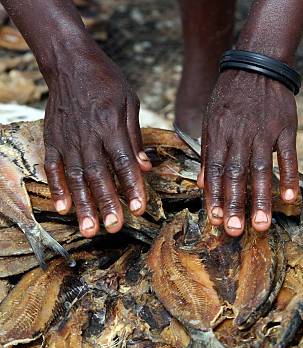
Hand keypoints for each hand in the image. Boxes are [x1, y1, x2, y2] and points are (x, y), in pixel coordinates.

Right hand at [43, 50, 150, 236]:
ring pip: (76, 177)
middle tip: (114, 228)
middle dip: (107, 203)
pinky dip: (57, 187)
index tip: (139, 209)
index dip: (132, 186)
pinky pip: (54, 167)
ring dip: (83, 205)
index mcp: (111, 125)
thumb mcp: (129, 102)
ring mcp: (68, 139)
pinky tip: (63, 207)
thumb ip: (135, 138)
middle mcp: (88, 135)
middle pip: (99, 175)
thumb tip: (146, 169)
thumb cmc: (104, 81)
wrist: (69, 61)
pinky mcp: (53, 139)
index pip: (123, 162)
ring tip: (89, 228)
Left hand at [198, 70, 298, 236]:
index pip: (216, 171)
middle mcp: (240, 135)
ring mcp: (264, 132)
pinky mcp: (286, 128)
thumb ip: (208, 152)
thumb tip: (202, 184)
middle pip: (237, 174)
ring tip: (262, 225)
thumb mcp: (211, 120)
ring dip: (262, 199)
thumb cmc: (230, 97)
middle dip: (235, 204)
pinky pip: (288, 155)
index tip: (216, 220)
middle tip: (235, 231)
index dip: (216, 196)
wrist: (258, 64)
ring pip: (262, 170)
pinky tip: (289, 198)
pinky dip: (289, 176)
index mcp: (219, 135)